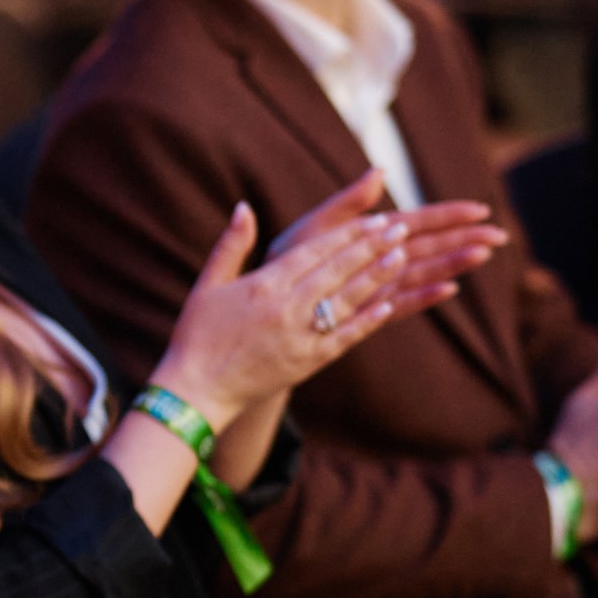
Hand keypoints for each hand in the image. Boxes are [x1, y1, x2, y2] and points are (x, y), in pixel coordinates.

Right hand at [152, 172, 504, 426]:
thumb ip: (231, 244)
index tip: (373, 218)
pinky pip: (344, 337)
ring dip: (377, 276)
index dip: (347, 234)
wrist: (196, 391)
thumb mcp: (208, 284)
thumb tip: (244, 207)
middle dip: (371, 247)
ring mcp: (300, 336)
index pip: (315, 251)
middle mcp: (286, 307)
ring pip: (346, 299)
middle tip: (400, 226)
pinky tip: (389, 304)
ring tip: (402, 255)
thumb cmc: (197, 336)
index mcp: (263, 284)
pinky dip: (367, 320)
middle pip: (337, 270)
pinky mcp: (308, 362)